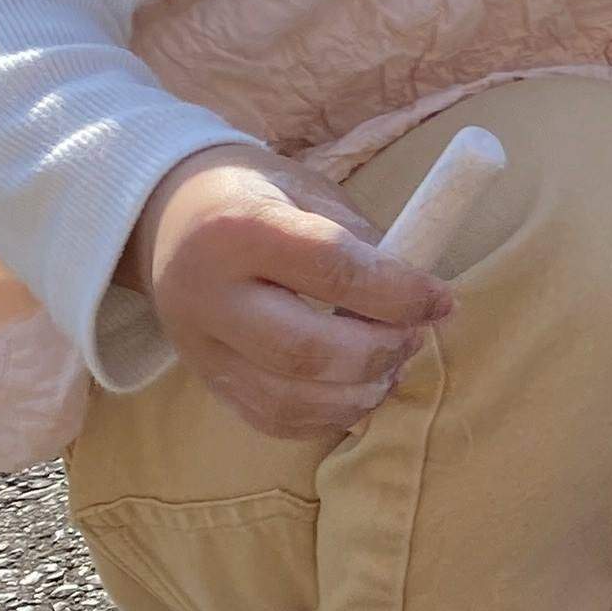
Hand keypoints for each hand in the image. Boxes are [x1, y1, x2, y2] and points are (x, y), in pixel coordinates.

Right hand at [129, 146, 453, 440]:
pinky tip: (356, 390)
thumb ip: (359, 239)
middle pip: (306, 351)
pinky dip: (329, 416)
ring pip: (290, 400)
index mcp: (237, 228)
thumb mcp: (305, 189)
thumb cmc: (254, 197)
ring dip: (360, 393)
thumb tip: (419, 296)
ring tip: (391, 365)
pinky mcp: (206, 382)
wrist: (167, 219)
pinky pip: (275, 421)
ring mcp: (200, 348)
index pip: (332, 270)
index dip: (400, 293)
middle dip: (380, 353)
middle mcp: (207, 295)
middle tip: (415, 336)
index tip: (444, 301)